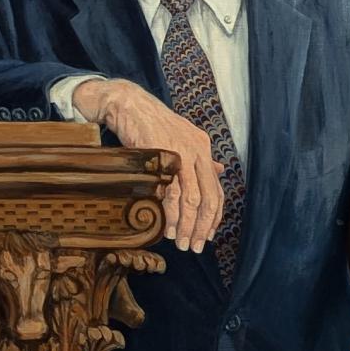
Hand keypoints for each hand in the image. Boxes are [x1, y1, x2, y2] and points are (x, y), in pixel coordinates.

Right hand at [73, 78, 223, 251]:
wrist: (128, 104)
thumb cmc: (153, 124)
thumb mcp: (183, 138)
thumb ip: (201, 160)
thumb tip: (221, 172)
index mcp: (203, 148)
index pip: (216, 189)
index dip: (214, 216)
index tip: (207, 235)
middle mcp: (196, 150)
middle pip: (206, 197)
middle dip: (201, 226)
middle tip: (194, 246)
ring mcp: (179, 151)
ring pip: (188, 197)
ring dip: (184, 224)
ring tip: (178, 241)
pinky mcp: (160, 153)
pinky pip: (166, 189)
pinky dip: (167, 211)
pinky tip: (164, 224)